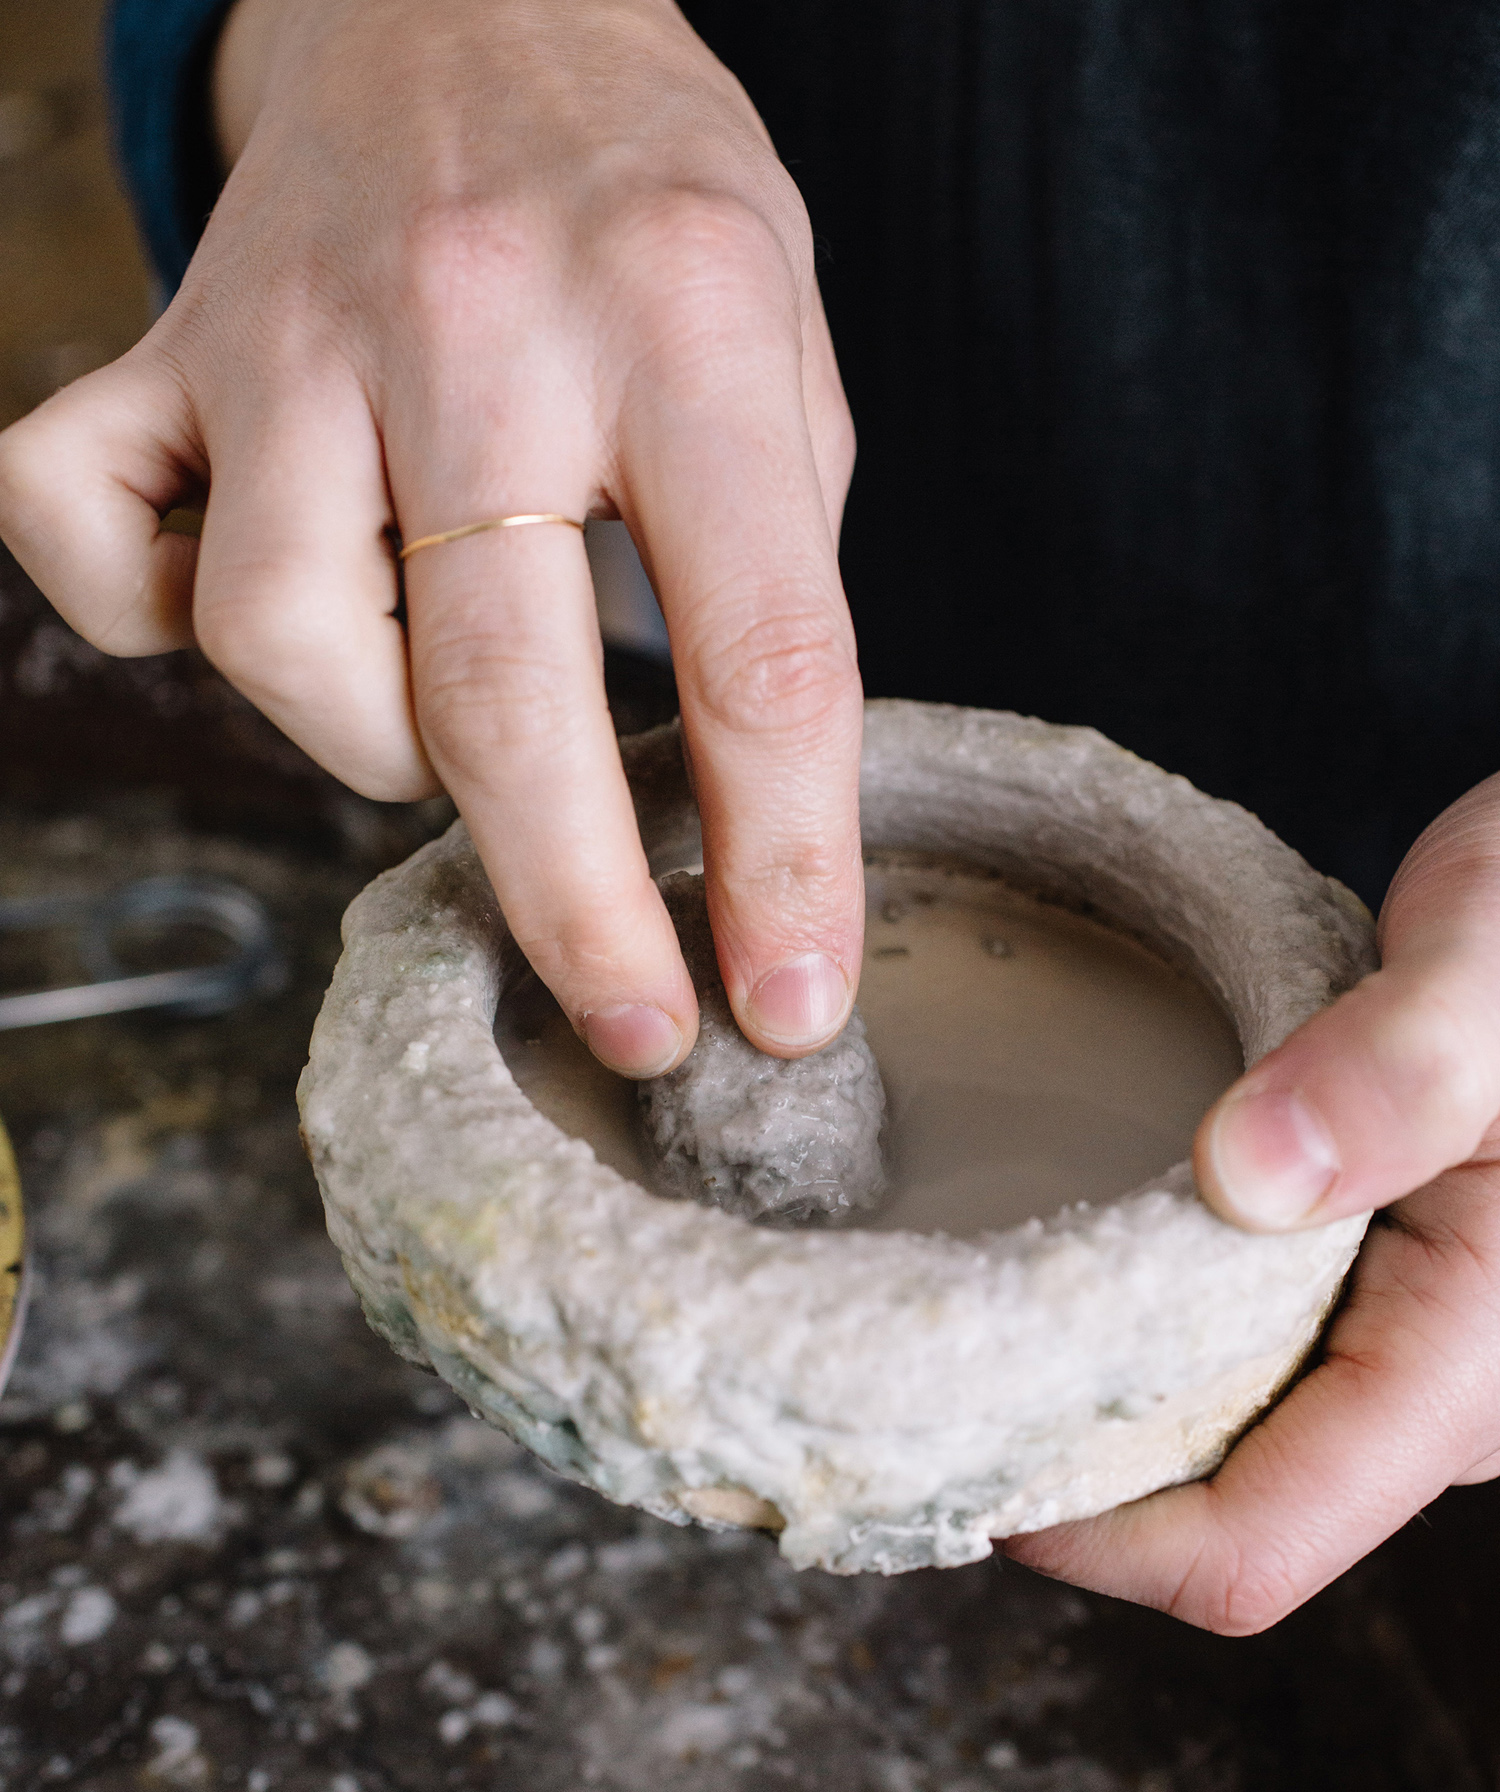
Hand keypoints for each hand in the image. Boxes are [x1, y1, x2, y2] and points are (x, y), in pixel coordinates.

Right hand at [0, 0, 862, 1074]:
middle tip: (633, 1024)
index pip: (760, 649)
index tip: (785, 1008)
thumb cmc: (644, 202)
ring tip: (444, 704)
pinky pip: (86, 541)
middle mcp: (477, 314)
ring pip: (279, 642)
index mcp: (686, 316)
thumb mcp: (786, 346)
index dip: (779, 864)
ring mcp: (289, 324)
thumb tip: (737, 819)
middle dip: (573, 907)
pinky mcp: (161, 342)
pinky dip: (150, 618)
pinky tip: (256, 593)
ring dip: (371, 744)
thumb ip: (772, 565)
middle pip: (498, 697)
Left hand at [1005, 774, 1499, 1631]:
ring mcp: (1410, 1366)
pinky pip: (1240, 1382)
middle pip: (1219, 1526)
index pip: (1253, 1548)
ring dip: (1107, 1410)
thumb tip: (1244, 1175)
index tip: (957, 1437)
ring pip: (1225, 1461)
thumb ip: (1402, 1064)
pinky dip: (1146, 1348)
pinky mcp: (1378, 1314)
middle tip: (937, 1369)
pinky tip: (1073, 1272)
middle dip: (1074, 1474)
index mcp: (1471, 1359)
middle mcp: (1447, 1402)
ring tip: (988, 1317)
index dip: (1089, 1534)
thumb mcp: (1493, 965)